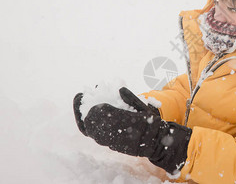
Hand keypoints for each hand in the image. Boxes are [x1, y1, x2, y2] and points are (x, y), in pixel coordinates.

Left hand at [72, 88, 191, 173]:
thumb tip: (120, 89)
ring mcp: (114, 141)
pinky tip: (88, 121)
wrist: (155, 143)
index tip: (91, 97)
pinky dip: (90, 129)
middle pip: (94, 122)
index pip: (104, 112)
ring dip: (86, 119)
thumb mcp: (144, 108)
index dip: (96, 106)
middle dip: (86, 110)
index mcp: (126, 120)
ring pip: (93, 131)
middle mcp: (117, 132)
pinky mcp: (113, 146)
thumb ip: (131, 98)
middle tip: (80, 99)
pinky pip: (97, 138)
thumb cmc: (151, 123)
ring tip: (82, 110)